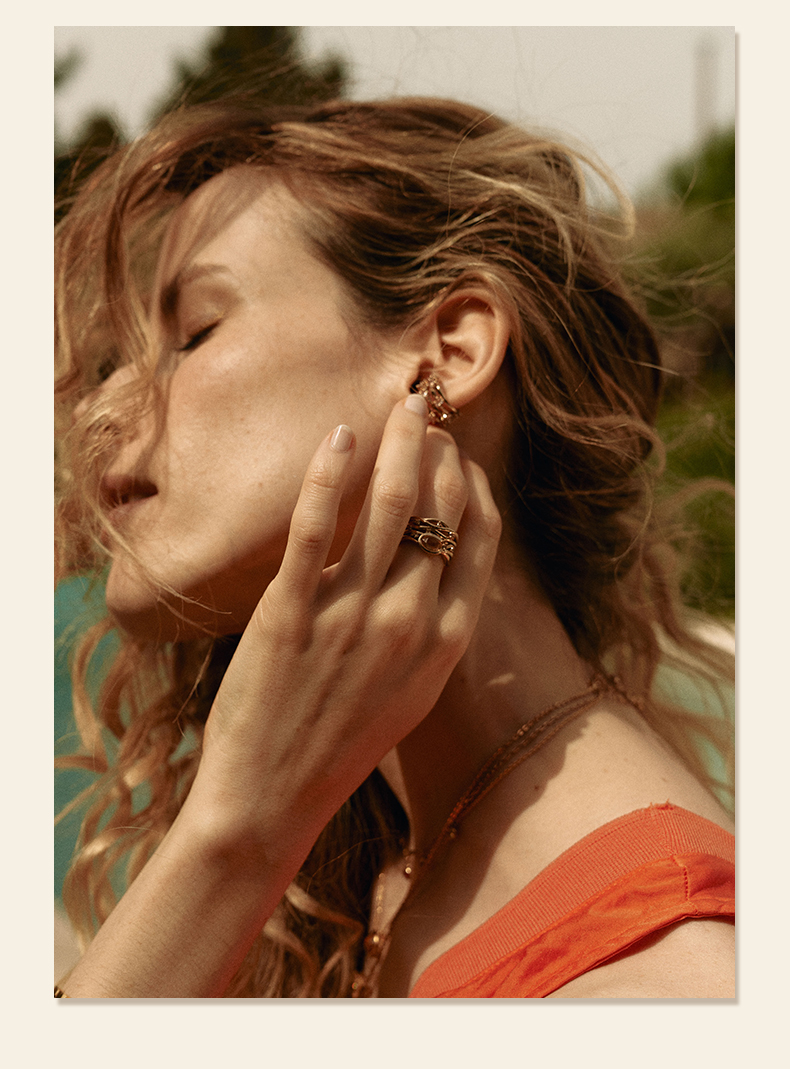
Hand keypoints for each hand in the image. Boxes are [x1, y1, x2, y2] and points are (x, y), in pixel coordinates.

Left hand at [188, 394, 501, 868]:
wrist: (272, 798)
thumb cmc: (340, 746)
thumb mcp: (410, 694)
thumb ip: (430, 632)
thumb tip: (434, 569)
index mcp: (446, 644)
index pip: (480, 541)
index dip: (474, 485)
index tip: (459, 456)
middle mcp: (410, 622)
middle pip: (442, 510)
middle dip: (440, 450)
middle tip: (426, 415)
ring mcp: (352, 615)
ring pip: (391, 506)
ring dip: (400, 444)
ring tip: (400, 409)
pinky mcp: (292, 611)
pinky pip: (317, 526)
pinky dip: (331, 473)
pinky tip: (340, 437)